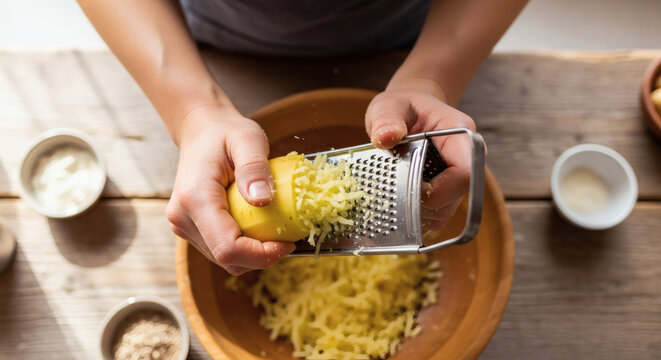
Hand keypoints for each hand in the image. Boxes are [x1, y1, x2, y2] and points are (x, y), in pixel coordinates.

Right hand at [166, 104, 294, 274]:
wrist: (201, 132)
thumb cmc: (225, 133)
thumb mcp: (248, 139)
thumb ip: (254, 168)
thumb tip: (263, 200)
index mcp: (194, 198)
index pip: (227, 247)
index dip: (261, 255)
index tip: (287, 243)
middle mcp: (182, 218)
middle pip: (227, 259)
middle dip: (261, 256)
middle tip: (287, 237)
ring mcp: (183, 226)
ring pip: (224, 259)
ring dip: (254, 254)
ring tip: (274, 230)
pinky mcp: (191, 229)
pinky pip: (221, 250)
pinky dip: (244, 247)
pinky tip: (259, 227)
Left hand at [365, 86, 475, 231]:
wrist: (409, 112)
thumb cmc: (403, 106)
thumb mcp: (389, 106)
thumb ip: (386, 119)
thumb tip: (385, 137)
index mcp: (461, 136)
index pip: (464, 173)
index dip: (439, 190)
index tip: (410, 187)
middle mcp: (466, 160)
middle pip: (455, 197)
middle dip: (423, 204)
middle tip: (394, 195)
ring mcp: (457, 179)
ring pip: (446, 211)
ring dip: (419, 214)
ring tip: (393, 200)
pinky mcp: (446, 193)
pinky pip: (436, 216)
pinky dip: (417, 218)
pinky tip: (397, 207)